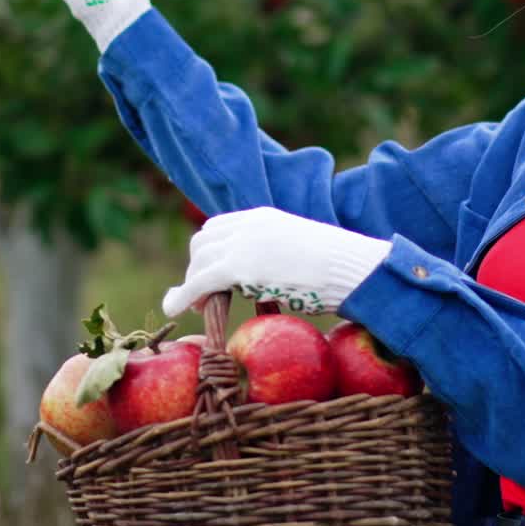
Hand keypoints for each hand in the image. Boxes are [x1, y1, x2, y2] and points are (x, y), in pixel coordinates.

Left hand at [162, 207, 391, 318]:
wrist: (351, 267)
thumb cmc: (339, 267)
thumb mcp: (303, 250)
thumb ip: (279, 254)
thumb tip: (274, 275)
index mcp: (264, 217)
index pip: (219, 226)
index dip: (209, 251)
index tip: (210, 274)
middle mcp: (249, 224)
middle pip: (203, 241)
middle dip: (197, 266)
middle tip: (202, 295)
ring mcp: (244, 243)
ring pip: (199, 260)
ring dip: (192, 283)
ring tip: (198, 307)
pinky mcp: (241, 266)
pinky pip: (200, 280)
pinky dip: (182, 294)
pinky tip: (173, 308)